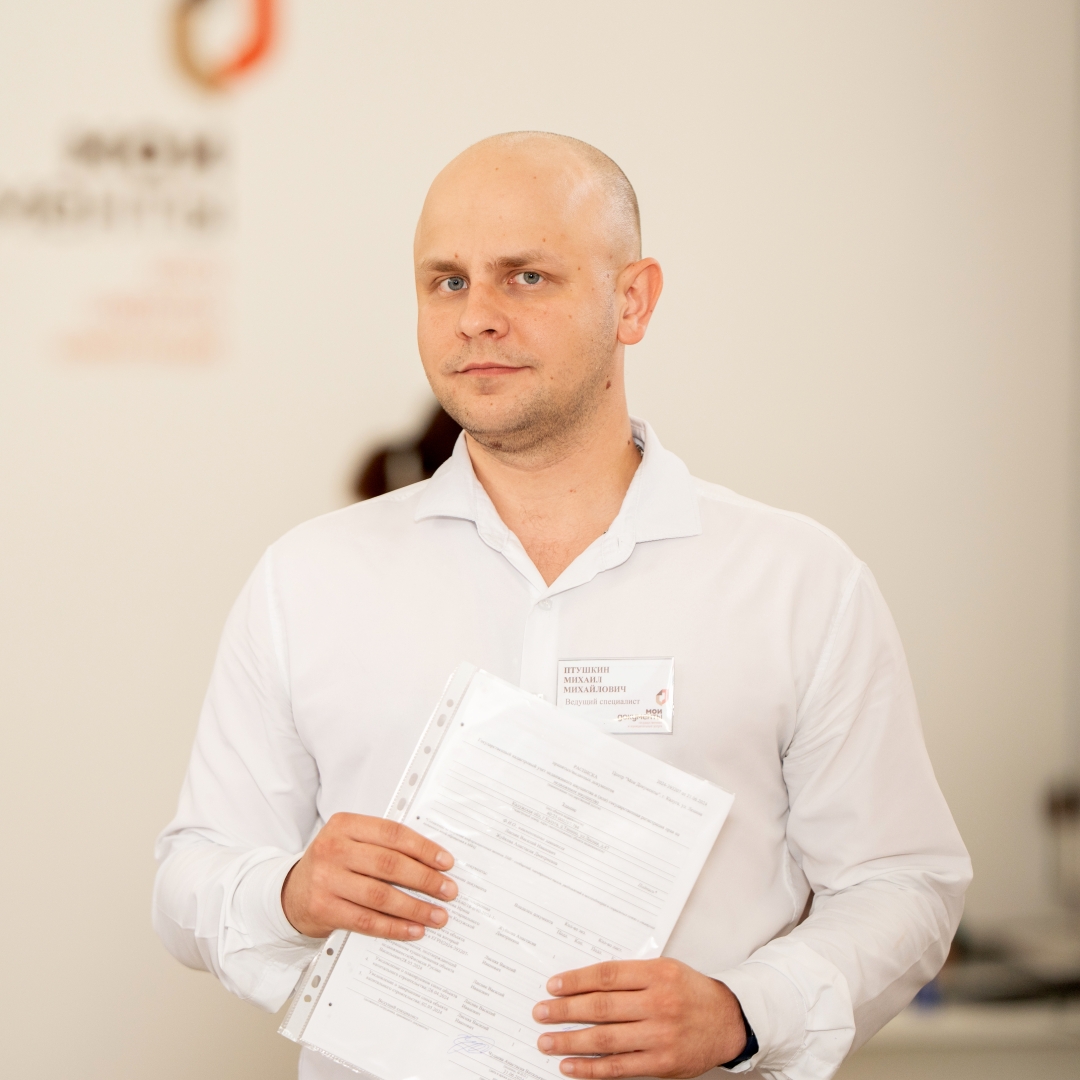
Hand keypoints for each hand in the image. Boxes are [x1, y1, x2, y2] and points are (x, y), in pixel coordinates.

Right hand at [281, 813, 456, 939]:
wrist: (290, 892)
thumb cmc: (332, 865)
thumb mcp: (351, 843)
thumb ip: (383, 845)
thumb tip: (432, 861)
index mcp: (344, 825)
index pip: (392, 833)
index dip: (423, 848)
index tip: (446, 862)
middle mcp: (333, 849)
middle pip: (389, 864)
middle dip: (425, 879)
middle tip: (448, 890)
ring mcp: (326, 880)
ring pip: (380, 895)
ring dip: (415, 907)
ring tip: (437, 914)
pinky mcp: (323, 909)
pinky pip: (367, 920)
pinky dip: (394, 927)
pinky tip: (413, 929)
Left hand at [532, 958, 745, 1077]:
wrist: (729, 1021)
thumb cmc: (692, 992)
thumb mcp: (665, 970)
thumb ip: (629, 976)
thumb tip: (584, 985)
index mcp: (657, 974)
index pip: (606, 976)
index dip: (575, 981)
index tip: (553, 986)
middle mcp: (658, 1003)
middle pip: (601, 1007)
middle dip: (564, 1011)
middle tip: (541, 1013)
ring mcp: (660, 1036)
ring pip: (605, 1039)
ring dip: (570, 1041)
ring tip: (547, 1042)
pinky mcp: (661, 1063)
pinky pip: (618, 1068)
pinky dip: (590, 1068)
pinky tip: (570, 1066)